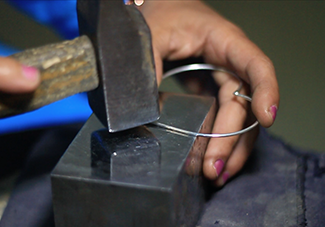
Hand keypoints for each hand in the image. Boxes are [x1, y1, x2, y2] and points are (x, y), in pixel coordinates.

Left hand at [139, 0, 278, 185]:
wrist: (155, 9)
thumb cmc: (159, 14)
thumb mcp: (150, 36)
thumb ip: (149, 69)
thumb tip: (143, 112)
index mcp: (223, 41)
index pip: (255, 66)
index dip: (266, 92)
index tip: (267, 118)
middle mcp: (227, 63)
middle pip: (241, 104)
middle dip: (231, 138)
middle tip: (215, 167)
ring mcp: (219, 78)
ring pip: (233, 117)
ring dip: (227, 147)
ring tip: (216, 174)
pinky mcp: (208, 90)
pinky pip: (217, 117)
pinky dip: (214, 139)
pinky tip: (207, 159)